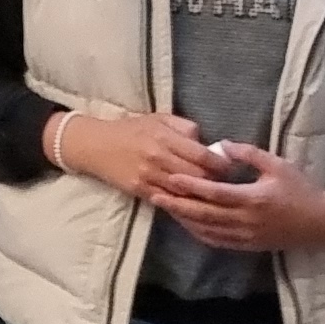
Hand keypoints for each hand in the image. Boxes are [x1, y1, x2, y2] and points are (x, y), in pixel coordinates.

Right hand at [56, 108, 222, 203]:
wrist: (94, 145)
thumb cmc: (130, 129)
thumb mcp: (158, 118)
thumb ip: (184, 127)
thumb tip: (207, 143)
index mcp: (164, 137)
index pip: (203, 156)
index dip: (222, 164)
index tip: (230, 167)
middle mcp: (157, 157)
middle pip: (199, 177)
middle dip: (216, 182)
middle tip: (226, 184)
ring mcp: (148, 176)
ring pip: (186, 192)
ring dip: (202, 196)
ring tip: (214, 196)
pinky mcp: (140, 190)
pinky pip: (169, 201)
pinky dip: (184, 204)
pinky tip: (194, 205)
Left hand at [154, 143, 324, 251]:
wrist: (322, 222)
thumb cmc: (300, 190)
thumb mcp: (277, 165)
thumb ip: (249, 153)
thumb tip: (222, 145)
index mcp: (253, 199)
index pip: (214, 194)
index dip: (191, 186)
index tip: (171, 178)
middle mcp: (246, 221)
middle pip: (204, 215)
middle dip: (177, 205)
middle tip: (155, 194)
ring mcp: (246, 237)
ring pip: (207, 230)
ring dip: (184, 219)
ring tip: (165, 207)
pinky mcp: (248, 246)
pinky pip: (217, 241)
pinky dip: (199, 233)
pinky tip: (187, 224)